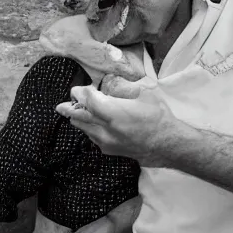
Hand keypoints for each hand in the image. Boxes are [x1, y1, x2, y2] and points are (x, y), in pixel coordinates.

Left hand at [55, 85, 184, 166]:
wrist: (168, 145)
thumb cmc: (158, 116)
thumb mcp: (143, 94)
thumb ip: (121, 87)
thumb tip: (106, 82)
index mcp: (114, 113)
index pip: (86, 100)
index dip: (80, 93)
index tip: (80, 89)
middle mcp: (105, 129)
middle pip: (76, 116)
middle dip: (68, 107)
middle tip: (63, 103)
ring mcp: (105, 141)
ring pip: (81, 127)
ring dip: (79, 117)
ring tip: (80, 110)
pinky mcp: (107, 149)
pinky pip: (90, 135)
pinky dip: (88, 127)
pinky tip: (96, 122)